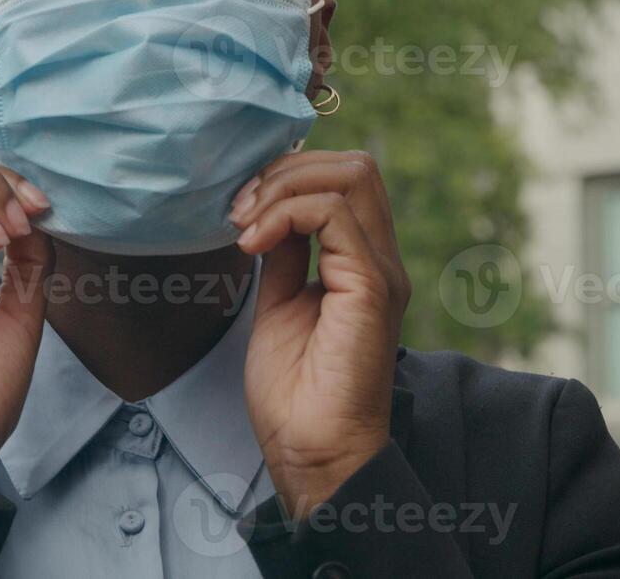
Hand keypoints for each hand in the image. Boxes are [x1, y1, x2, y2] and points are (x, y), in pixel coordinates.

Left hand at [232, 149, 410, 519]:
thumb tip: (270, 214)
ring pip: (351, 175)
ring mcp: (380, 271)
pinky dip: (285, 213)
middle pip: (355, 165)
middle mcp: (379, 260)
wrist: (312, 452)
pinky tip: (254, 242)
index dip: (289, 175)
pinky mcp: (372, 287)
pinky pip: (335, 213)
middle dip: (285, 171)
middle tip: (239, 210)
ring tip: (244, 226)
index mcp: (361, 263)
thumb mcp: (279, 304)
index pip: (344, 180)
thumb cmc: (296, 395)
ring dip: (281, 188)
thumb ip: (286, 257)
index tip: (240, 208)